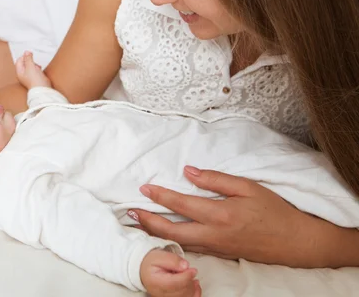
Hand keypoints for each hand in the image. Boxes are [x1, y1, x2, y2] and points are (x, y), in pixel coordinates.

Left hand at [15, 51, 50, 89]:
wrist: (42, 88)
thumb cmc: (35, 80)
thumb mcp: (30, 66)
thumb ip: (28, 58)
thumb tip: (26, 52)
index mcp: (19, 72)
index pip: (19, 61)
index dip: (24, 57)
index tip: (30, 55)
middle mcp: (23, 74)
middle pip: (25, 63)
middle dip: (30, 61)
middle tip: (33, 63)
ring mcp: (29, 76)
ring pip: (30, 66)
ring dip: (34, 65)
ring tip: (37, 68)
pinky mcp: (34, 77)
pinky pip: (35, 70)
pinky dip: (37, 68)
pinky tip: (39, 70)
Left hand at [128, 166, 323, 266]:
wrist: (296, 242)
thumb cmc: (274, 210)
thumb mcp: (248, 187)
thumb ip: (216, 180)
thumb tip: (189, 172)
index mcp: (221, 214)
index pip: (182, 204)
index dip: (160, 196)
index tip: (144, 188)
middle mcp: (214, 234)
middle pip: (171, 231)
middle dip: (148, 221)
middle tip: (130, 212)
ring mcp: (216, 247)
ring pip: (178, 243)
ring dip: (156, 234)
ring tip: (140, 223)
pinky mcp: (220, 254)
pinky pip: (191, 249)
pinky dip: (173, 242)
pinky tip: (164, 236)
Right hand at [140, 249, 200, 296]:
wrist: (145, 270)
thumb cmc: (152, 263)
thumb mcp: (159, 256)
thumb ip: (173, 260)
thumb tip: (186, 266)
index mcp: (155, 281)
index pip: (174, 283)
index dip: (187, 276)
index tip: (193, 269)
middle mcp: (160, 293)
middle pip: (181, 291)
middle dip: (189, 280)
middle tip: (189, 270)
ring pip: (186, 296)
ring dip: (192, 286)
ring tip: (191, 275)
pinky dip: (194, 293)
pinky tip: (195, 285)